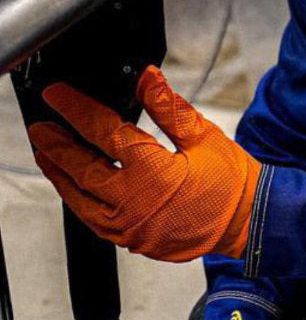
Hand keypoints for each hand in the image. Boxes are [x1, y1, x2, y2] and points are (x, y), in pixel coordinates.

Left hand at [28, 66, 259, 261]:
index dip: (77, 111)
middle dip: (58, 145)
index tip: (58, 96)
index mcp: (152, 173)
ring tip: (47, 155)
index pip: (103, 133)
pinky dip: (79, 200)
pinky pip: (93, 220)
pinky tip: (74, 187)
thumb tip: (146, 78)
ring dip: (61, 175)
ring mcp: (129, 227)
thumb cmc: (231, 182)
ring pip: (81, 200)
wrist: (249, 224)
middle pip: (82, 169)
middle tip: (41, 127)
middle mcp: (133, 203)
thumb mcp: (203, 137)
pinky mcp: (132, 241)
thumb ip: (168, 108)